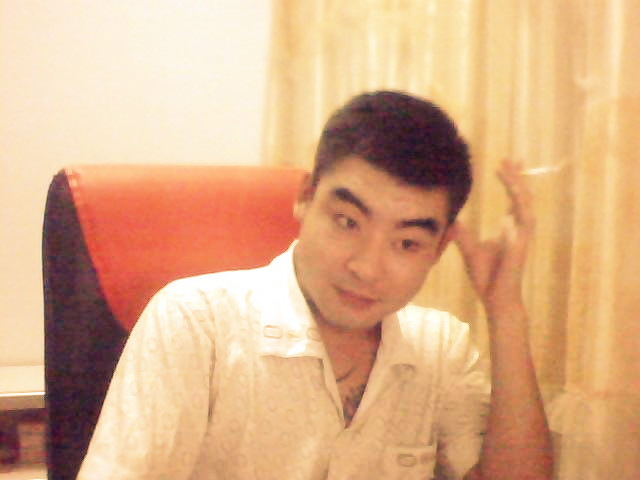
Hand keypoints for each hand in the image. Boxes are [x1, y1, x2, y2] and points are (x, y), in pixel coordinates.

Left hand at [451, 159, 534, 316]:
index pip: (514, 198)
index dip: (511, 180)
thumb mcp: (469, 249)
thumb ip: (464, 234)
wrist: (496, 298)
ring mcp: (521, 237)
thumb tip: (453, 220)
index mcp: (509, 228)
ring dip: (518, 187)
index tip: (503, 163)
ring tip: (509, 169)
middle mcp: (519, 229)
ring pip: (525, 205)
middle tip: (510, 158)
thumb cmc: (487, 277)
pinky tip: (511, 197)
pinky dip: (518, 210)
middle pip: (522, 196)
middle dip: (517, 176)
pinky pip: (522, 224)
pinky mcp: (520, 247)